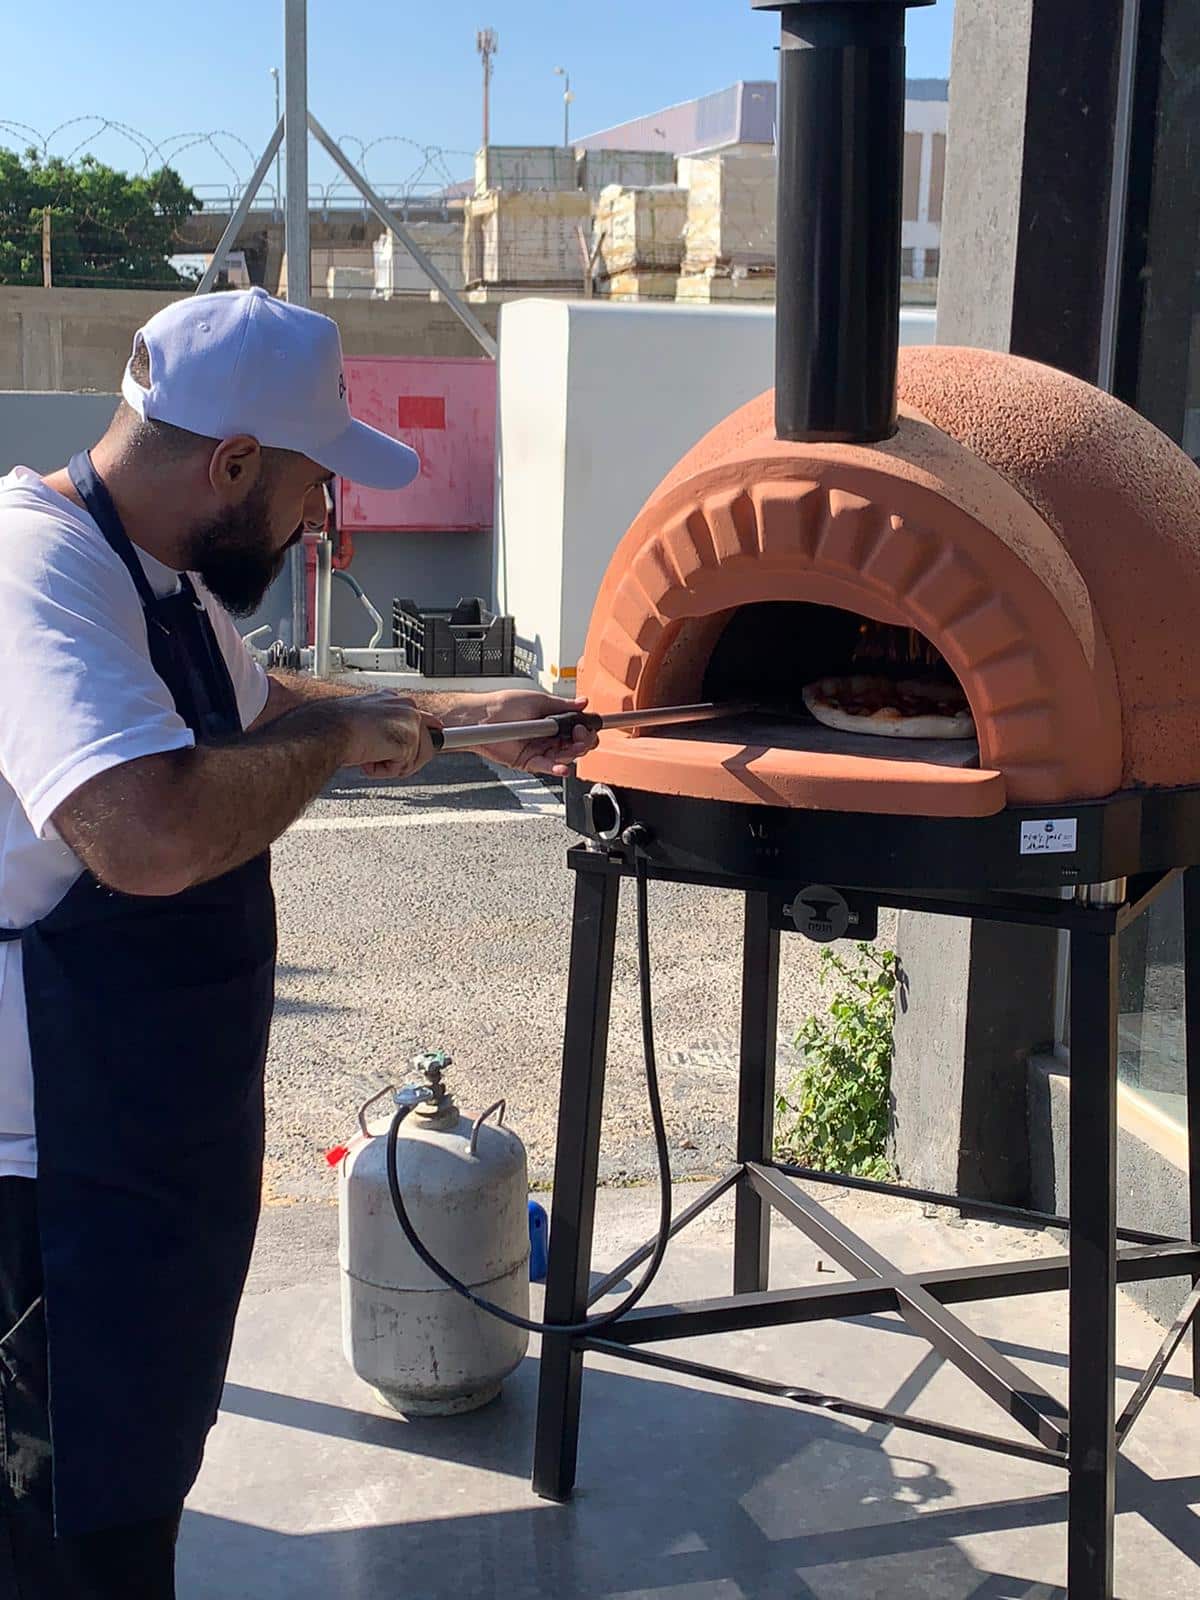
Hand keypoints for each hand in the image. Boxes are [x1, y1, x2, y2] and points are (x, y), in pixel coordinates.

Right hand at [334, 693, 440, 778]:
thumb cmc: (337, 728)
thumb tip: (399, 743)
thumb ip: (385, 729)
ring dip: (392, 765)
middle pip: (428, 743)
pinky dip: (383, 770)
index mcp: (394, 700)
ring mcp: (408, 722)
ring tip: (370, 754)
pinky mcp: (408, 739)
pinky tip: (368, 757)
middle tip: (378, 757)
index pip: (422, 716)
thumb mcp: (364, 724)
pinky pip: (403, 767)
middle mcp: (405, 707)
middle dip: (407, 759)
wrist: (329, 730)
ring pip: (416, 758)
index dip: (429, 728)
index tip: (439, 728)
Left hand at [475, 693, 598, 776]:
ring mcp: (539, 750)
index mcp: (552, 721)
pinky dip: (557, 769)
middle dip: (583, 741)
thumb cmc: (504, 705)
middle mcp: (548, 737)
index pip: (577, 728)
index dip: (586, 728)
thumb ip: (563, 706)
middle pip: (575, 745)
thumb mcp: (539, 700)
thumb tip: (582, 703)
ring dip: (573, 753)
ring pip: (565, 757)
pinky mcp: (529, 761)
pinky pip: (547, 767)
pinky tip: (563, 768)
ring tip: (574, 746)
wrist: (483, 717)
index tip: (591, 725)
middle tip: (581, 735)